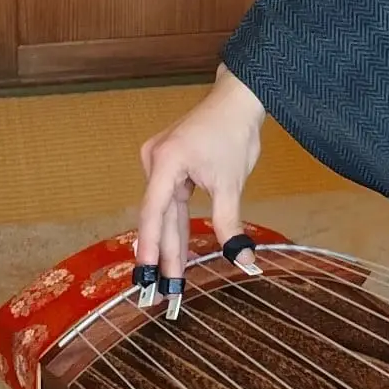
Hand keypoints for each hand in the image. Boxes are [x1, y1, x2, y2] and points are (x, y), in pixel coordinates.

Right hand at [134, 66, 264, 282]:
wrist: (239, 99)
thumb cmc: (234, 134)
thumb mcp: (232, 183)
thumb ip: (230, 223)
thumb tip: (242, 258)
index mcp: (166, 162)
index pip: (154, 211)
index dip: (150, 244)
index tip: (146, 272)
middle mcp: (155, 161)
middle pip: (159, 215)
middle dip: (163, 252)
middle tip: (163, 289)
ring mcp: (160, 161)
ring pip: (165, 210)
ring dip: (170, 241)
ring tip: (171, 278)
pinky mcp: (169, 163)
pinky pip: (170, 199)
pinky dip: (176, 222)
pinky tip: (177, 249)